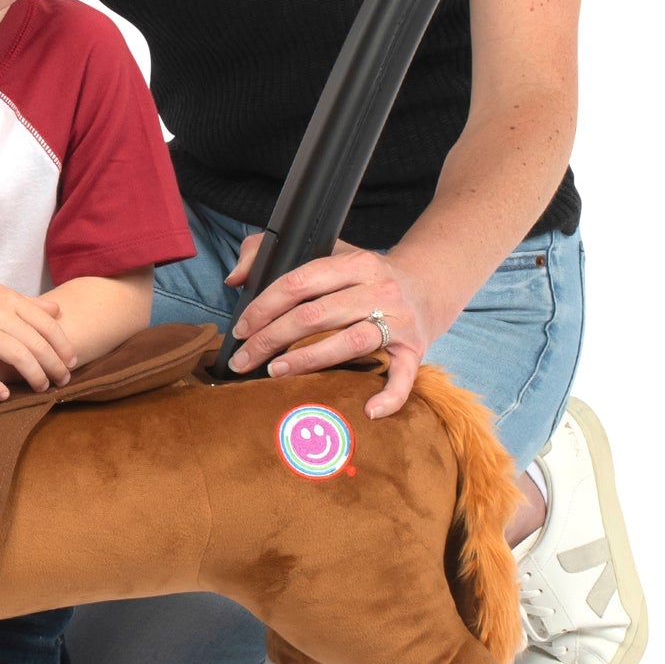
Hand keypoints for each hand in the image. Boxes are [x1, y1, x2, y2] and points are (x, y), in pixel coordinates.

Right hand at [0, 272, 74, 398]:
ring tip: (41, 389)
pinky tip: (3, 396)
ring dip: (33, 376)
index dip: (63, 346)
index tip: (71, 362)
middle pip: (36, 343)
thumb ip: (26, 303)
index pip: (47, 324)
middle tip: (62, 382)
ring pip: (16, 355)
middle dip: (54, 366)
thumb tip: (58, 311)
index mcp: (7, 298)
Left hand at [224, 236, 435, 420]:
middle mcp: (378, 289)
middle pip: (316, 315)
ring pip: (349, 343)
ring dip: (308, 360)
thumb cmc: (365, 276)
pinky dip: (389, 396)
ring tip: (275, 372)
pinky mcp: (416, 349)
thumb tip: (236, 278)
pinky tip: (369, 411)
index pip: (299, 283)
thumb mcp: (329, 252)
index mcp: (355, 263)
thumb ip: (273, 254)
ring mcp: (399, 320)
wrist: (428, 285)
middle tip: (245, 359)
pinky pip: (403, 376)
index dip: (264, 307)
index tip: (241, 329)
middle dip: (272, 338)